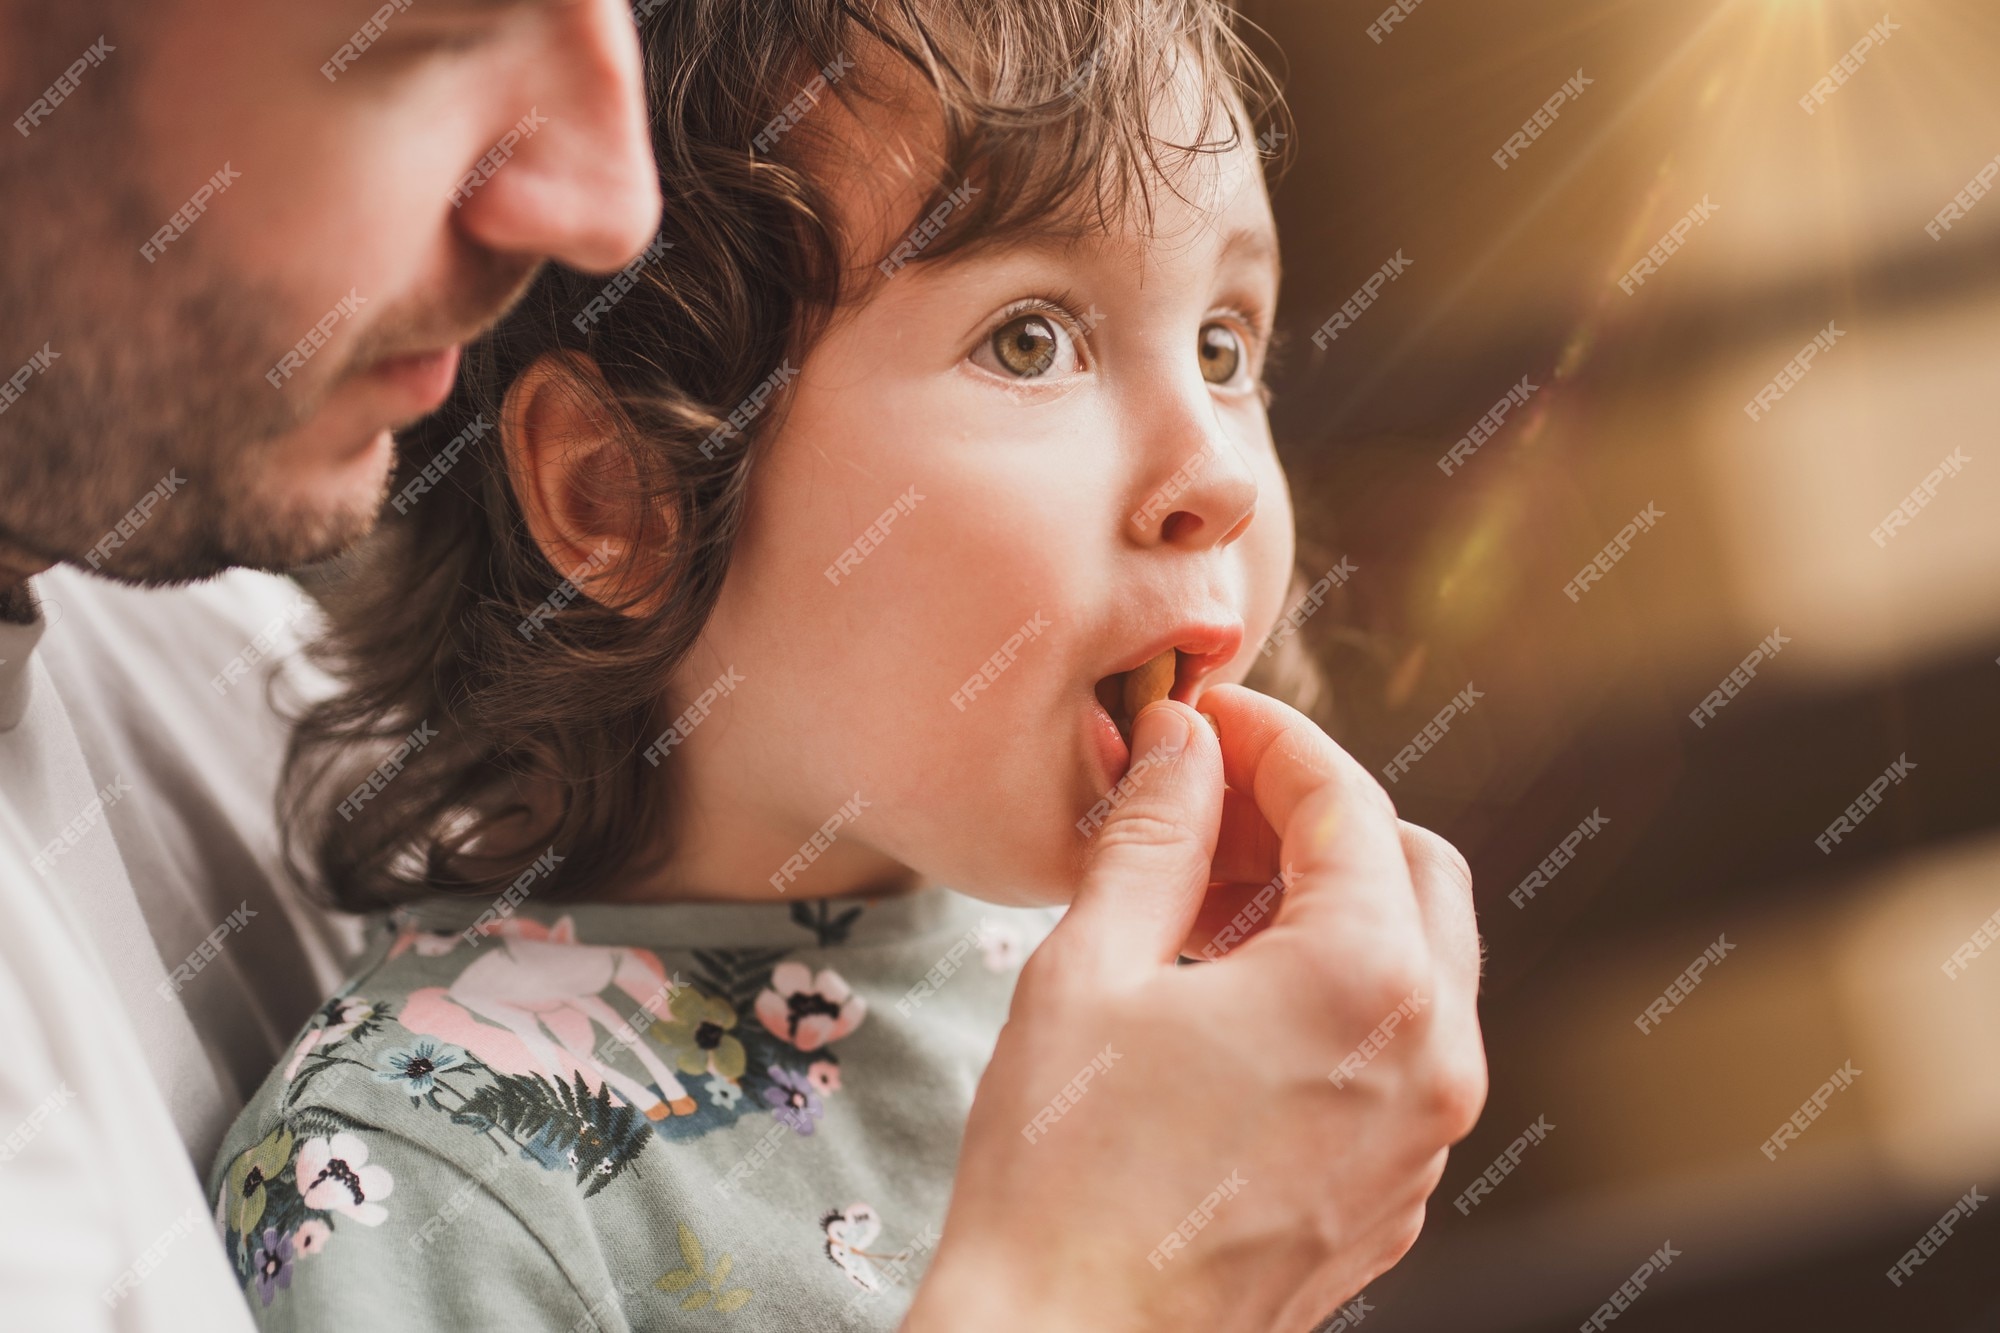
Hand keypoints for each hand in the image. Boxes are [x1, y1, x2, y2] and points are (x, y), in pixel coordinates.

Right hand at [903, 684, 1487, 1332]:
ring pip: (1415, 963)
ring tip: (1202, 903)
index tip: (1202, 714)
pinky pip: (1397, 1051)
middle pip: (1413, 869)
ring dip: (1328, 904)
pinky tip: (1227, 999)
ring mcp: (1424, 1136)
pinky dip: (1335, 993)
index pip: (1347, 801)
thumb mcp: (1092, 966)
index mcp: (1368, 981)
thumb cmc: (1065, 1168)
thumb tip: (1183, 743)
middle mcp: (1432, 1056)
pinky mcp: (1394, 1192)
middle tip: (1207, 804)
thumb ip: (1156, 831)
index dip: (1269, 737)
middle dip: (1316, 816)